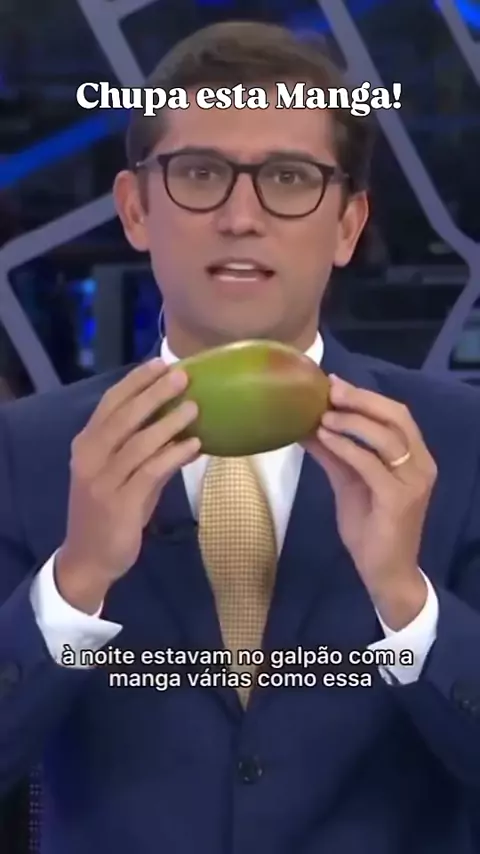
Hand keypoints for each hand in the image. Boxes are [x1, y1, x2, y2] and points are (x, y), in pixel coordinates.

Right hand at [56, 359, 200, 610]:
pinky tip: (194, 445)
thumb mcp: (124, 477)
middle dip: (154, 394)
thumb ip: (148, 453)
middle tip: (182, 377)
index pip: (111, 403)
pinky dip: (173, 455)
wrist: (90, 557)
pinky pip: (150, 472)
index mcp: (87, 444)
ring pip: (138, 442)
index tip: (160, 363)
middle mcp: (90, 458)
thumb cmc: (109, 512)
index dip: (136, 382)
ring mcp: (103, 481)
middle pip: (124, 417)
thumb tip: (185, 430)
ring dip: (168, 422)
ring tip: (195, 408)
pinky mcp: (120, 503)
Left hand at [302, 374, 436, 628]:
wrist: (385, 572)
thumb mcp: (349, 483)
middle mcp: (421, 465)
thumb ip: (335, 454)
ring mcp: (413, 483)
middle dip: (361, 400)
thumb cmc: (371, 527)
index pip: (397, 414)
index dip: (366, 396)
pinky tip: (325, 438)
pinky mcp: (399, 500)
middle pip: (396, 418)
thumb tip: (307, 425)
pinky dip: (347, 447)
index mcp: (415, 457)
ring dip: (352, 421)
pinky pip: (371, 465)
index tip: (333, 383)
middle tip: (329, 390)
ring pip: (387, 437)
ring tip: (323, 414)